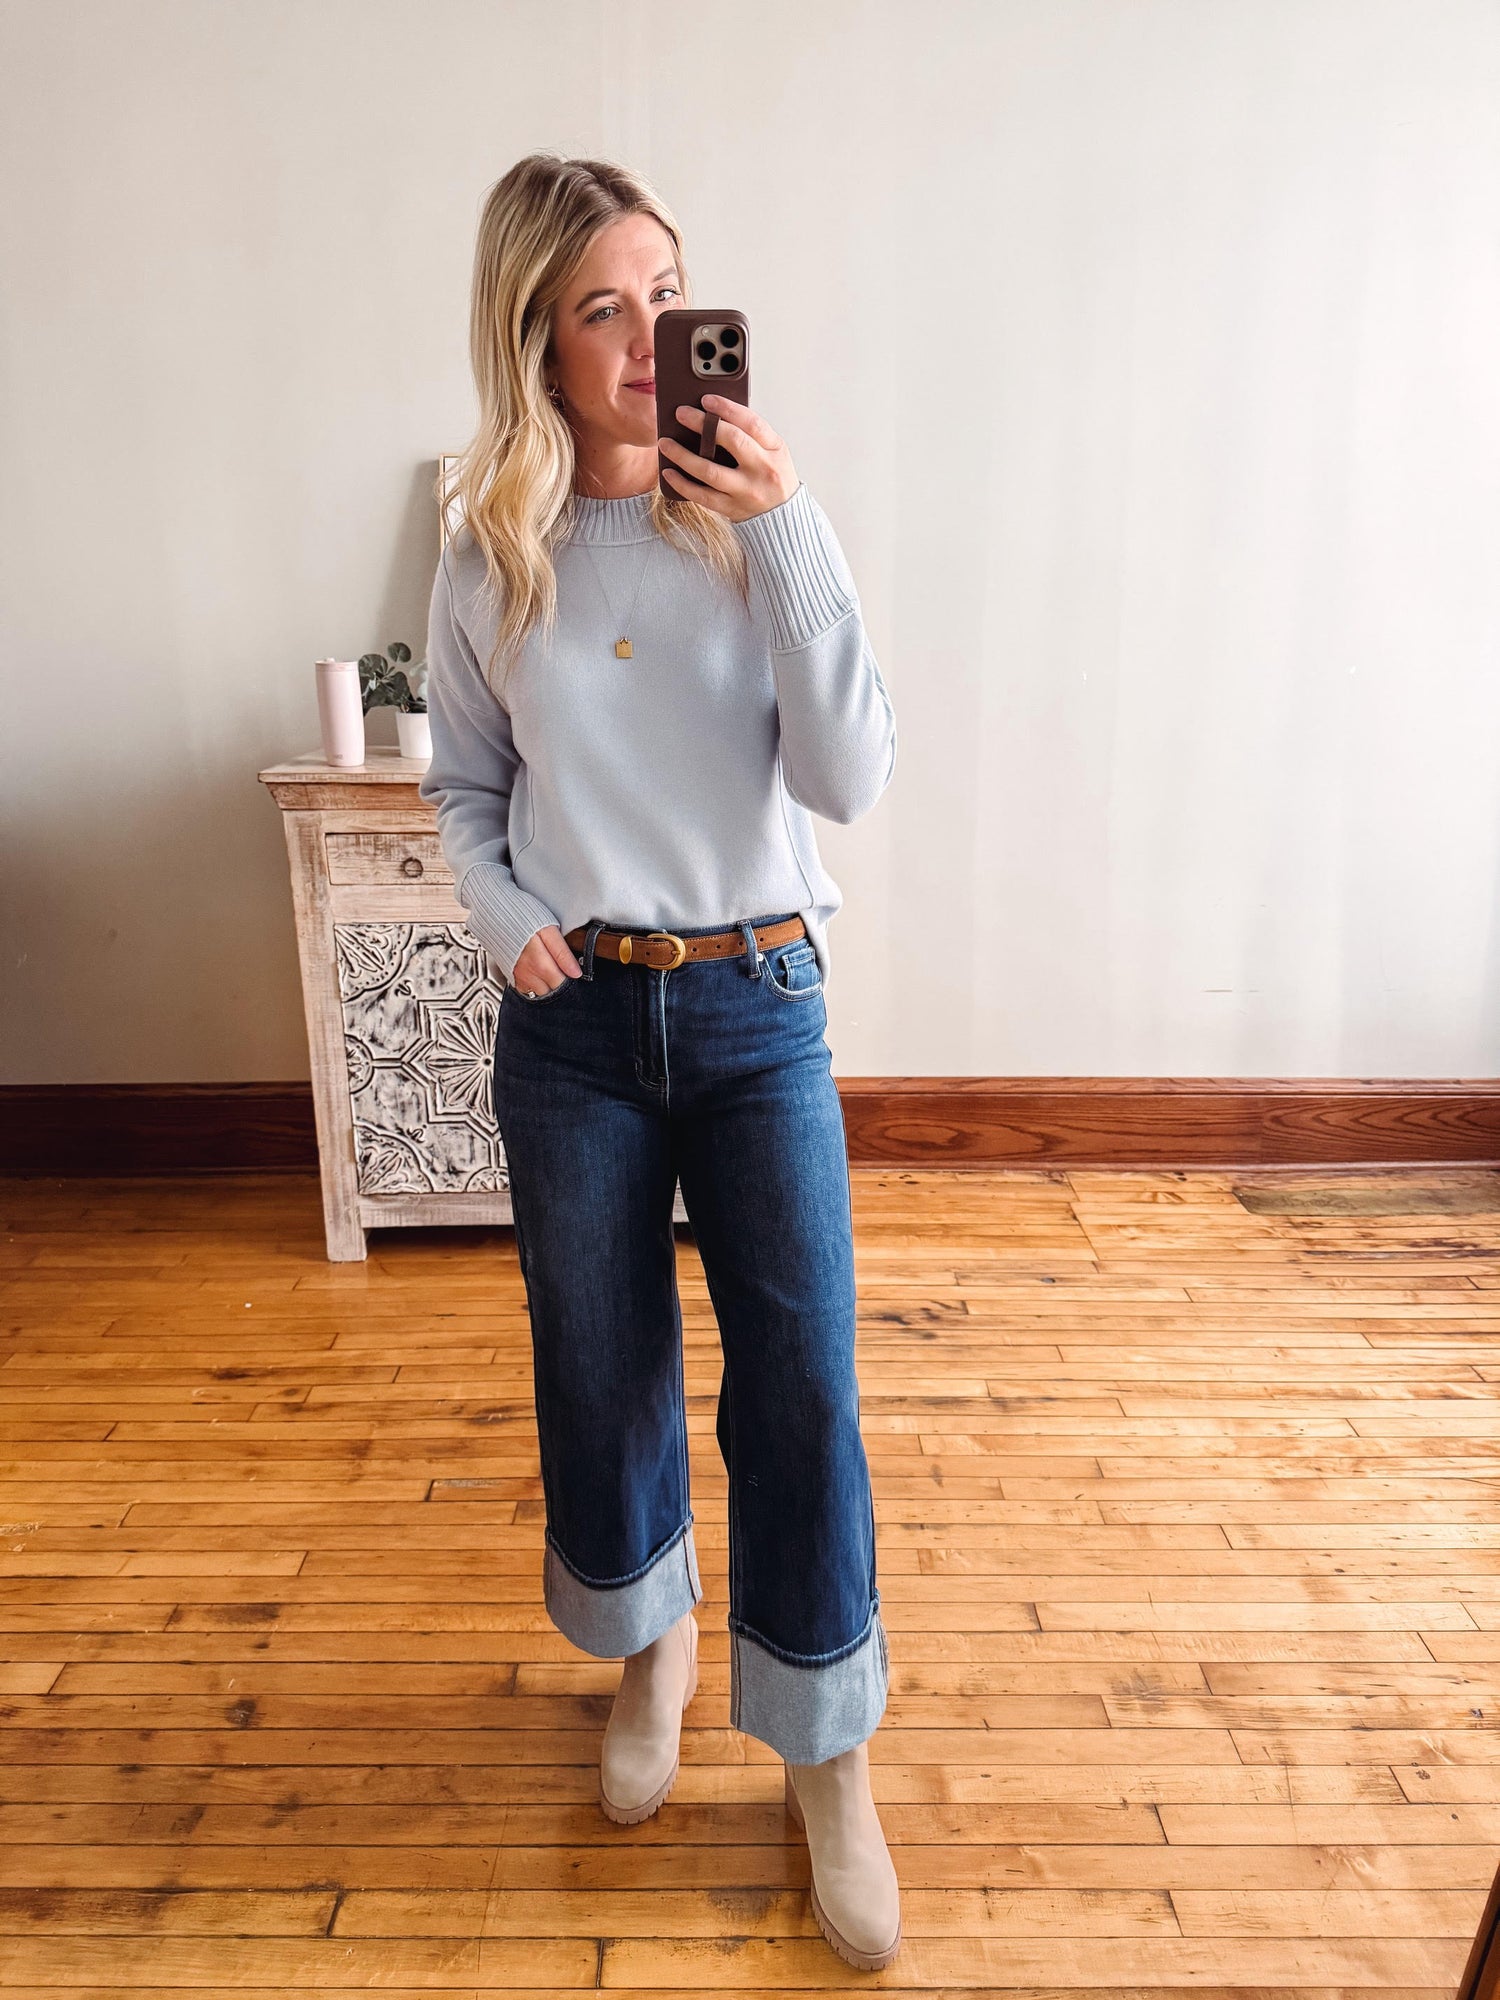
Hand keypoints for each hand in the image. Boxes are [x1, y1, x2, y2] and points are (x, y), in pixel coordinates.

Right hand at [511, 925, 581, 997]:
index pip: (562, 983)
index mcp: (540, 963)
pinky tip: (536, 968)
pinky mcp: (512, 977)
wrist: (499, 917)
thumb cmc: (524, 920)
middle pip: (552, 989)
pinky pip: (528, 989)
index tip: (572, 968)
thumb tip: (576, 973)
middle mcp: (528, 974)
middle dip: (559, 980)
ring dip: (547, 983)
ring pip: (540, 992)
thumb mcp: (549, 931)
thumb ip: (563, 954)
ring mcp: (519, 977)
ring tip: (547, 964)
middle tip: (559, 963)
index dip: (570, 977)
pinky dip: (534, 983)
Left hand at [658, 395, 798, 522]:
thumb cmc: (772, 476)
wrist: (783, 516)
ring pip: (711, 471)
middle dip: (703, 424)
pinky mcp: (732, 508)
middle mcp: (762, 469)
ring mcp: (747, 491)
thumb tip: (713, 414)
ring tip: (665, 443)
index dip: (728, 408)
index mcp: (775, 449)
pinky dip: (683, 483)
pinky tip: (668, 472)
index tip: (706, 399)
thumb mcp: (773, 451)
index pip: (752, 423)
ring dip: (683, 455)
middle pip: (732, 441)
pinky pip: (703, 496)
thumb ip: (751, 434)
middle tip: (681, 413)